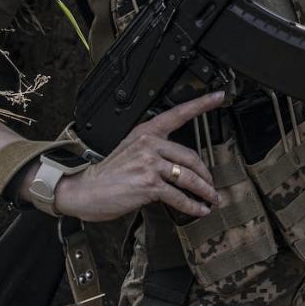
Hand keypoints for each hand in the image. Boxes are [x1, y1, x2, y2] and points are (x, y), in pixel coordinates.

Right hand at [52, 91, 224, 221]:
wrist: (86, 190)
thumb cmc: (107, 173)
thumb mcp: (129, 149)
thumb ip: (153, 149)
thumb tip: (176, 163)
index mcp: (146, 131)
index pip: (178, 113)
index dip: (202, 103)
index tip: (219, 96)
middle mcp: (149, 143)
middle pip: (190, 156)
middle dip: (205, 174)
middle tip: (212, 185)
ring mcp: (149, 163)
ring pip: (188, 177)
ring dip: (204, 191)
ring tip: (211, 199)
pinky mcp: (149, 184)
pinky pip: (179, 196)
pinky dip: (192, 206)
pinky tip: (198, 210)